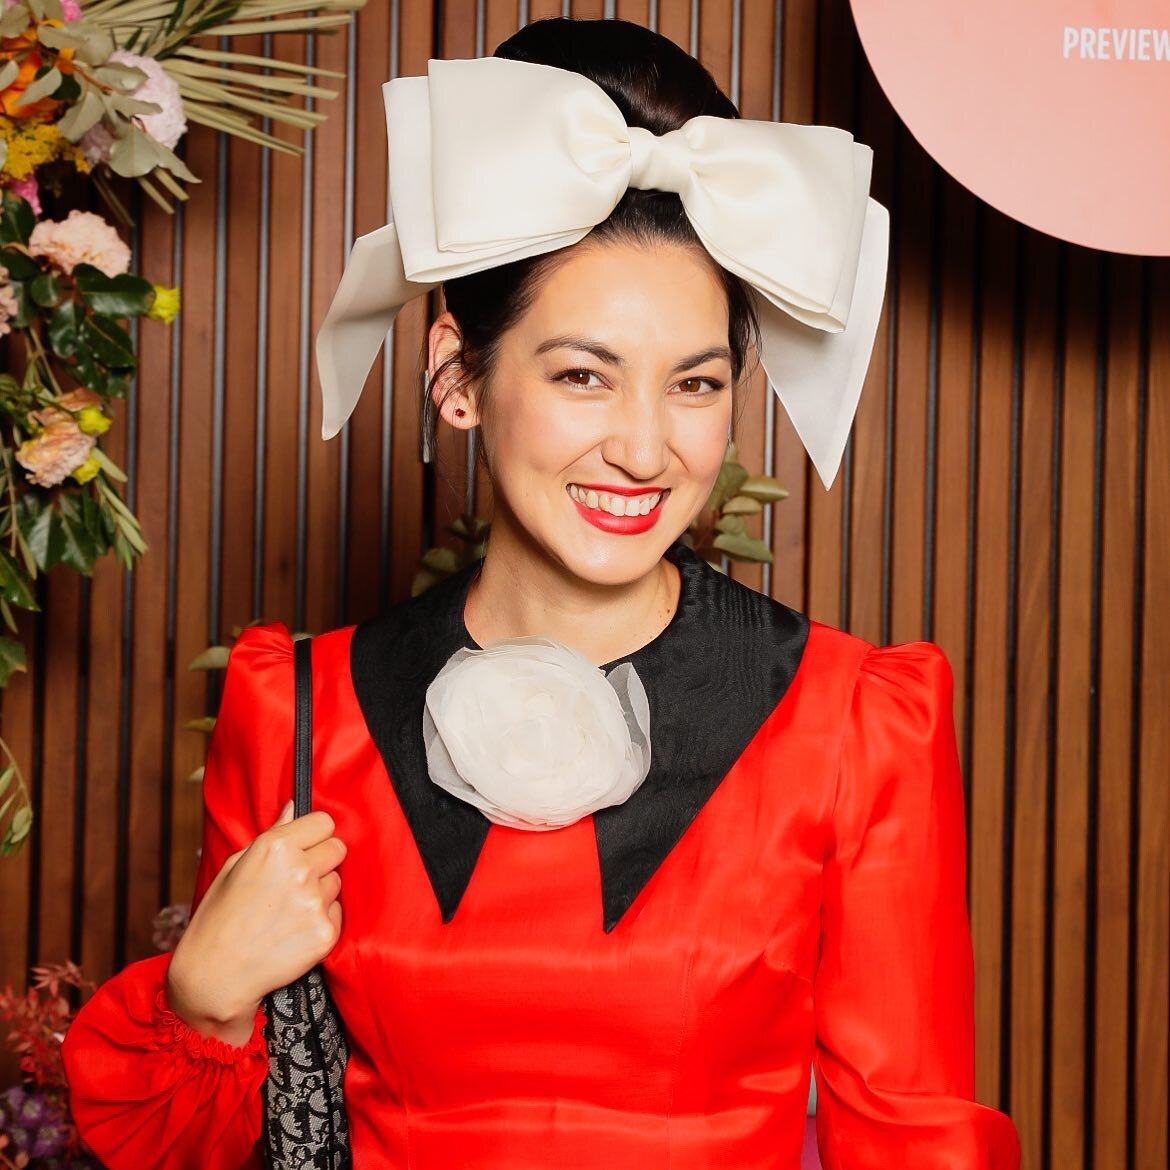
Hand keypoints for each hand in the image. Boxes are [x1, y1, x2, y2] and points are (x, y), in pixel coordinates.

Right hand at [166, 801, 346, 1045]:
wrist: (214, 976)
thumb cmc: (218, 918)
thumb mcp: (235, 866)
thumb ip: (272, 833)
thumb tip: (295, 806)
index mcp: (275, 848)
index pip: (324, 822)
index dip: (314, 835)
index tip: (305, 845)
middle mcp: (299, 870)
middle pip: (337, 848)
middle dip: (321, 860)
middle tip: (295, 881)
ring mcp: (315, 903)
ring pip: (336, 881)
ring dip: (320, 891)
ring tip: (288, 910)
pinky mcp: (326, 932)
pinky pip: (337, 912)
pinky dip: (321, 920)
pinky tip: (294, 931)